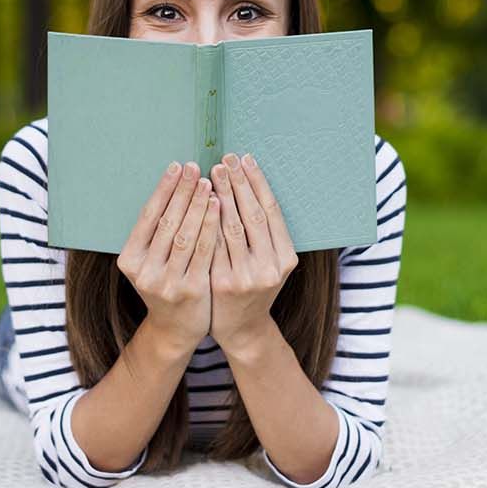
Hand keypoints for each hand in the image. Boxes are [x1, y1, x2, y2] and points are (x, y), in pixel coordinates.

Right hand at [115, 160, 219, 352]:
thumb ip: (156, 233)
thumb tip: (173, 185)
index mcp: (130, 260)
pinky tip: (218, 207)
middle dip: (182, 191)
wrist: (176, 329)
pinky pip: (204, 251)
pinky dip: (211, 226)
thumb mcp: (150, 262)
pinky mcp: (191, 290)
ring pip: (185, 235)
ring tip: (208, 181)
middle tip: (195, 166)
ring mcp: (167, 282)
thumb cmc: (166, 284)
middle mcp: (144, 272)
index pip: (148, 216)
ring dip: (198, 205)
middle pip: (167, 222)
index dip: (163, 189)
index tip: (177, 166)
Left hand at [207, 152, 298, 353]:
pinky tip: (200, 202)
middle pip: (251, 215)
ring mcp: (246, 277)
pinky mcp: (222, 284)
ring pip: (231, 228)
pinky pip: (213, 245)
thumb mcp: (271, 263)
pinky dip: (207, 222)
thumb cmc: (254, 287)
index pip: (270, 211)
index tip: (245, 159)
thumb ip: (266, 234)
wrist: (243, 328)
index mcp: (286, 258)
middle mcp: (269, 267)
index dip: (257, 182)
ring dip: (220, 197)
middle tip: (225, 159)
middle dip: (238, 183)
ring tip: (210, 174)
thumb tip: (249, 183)